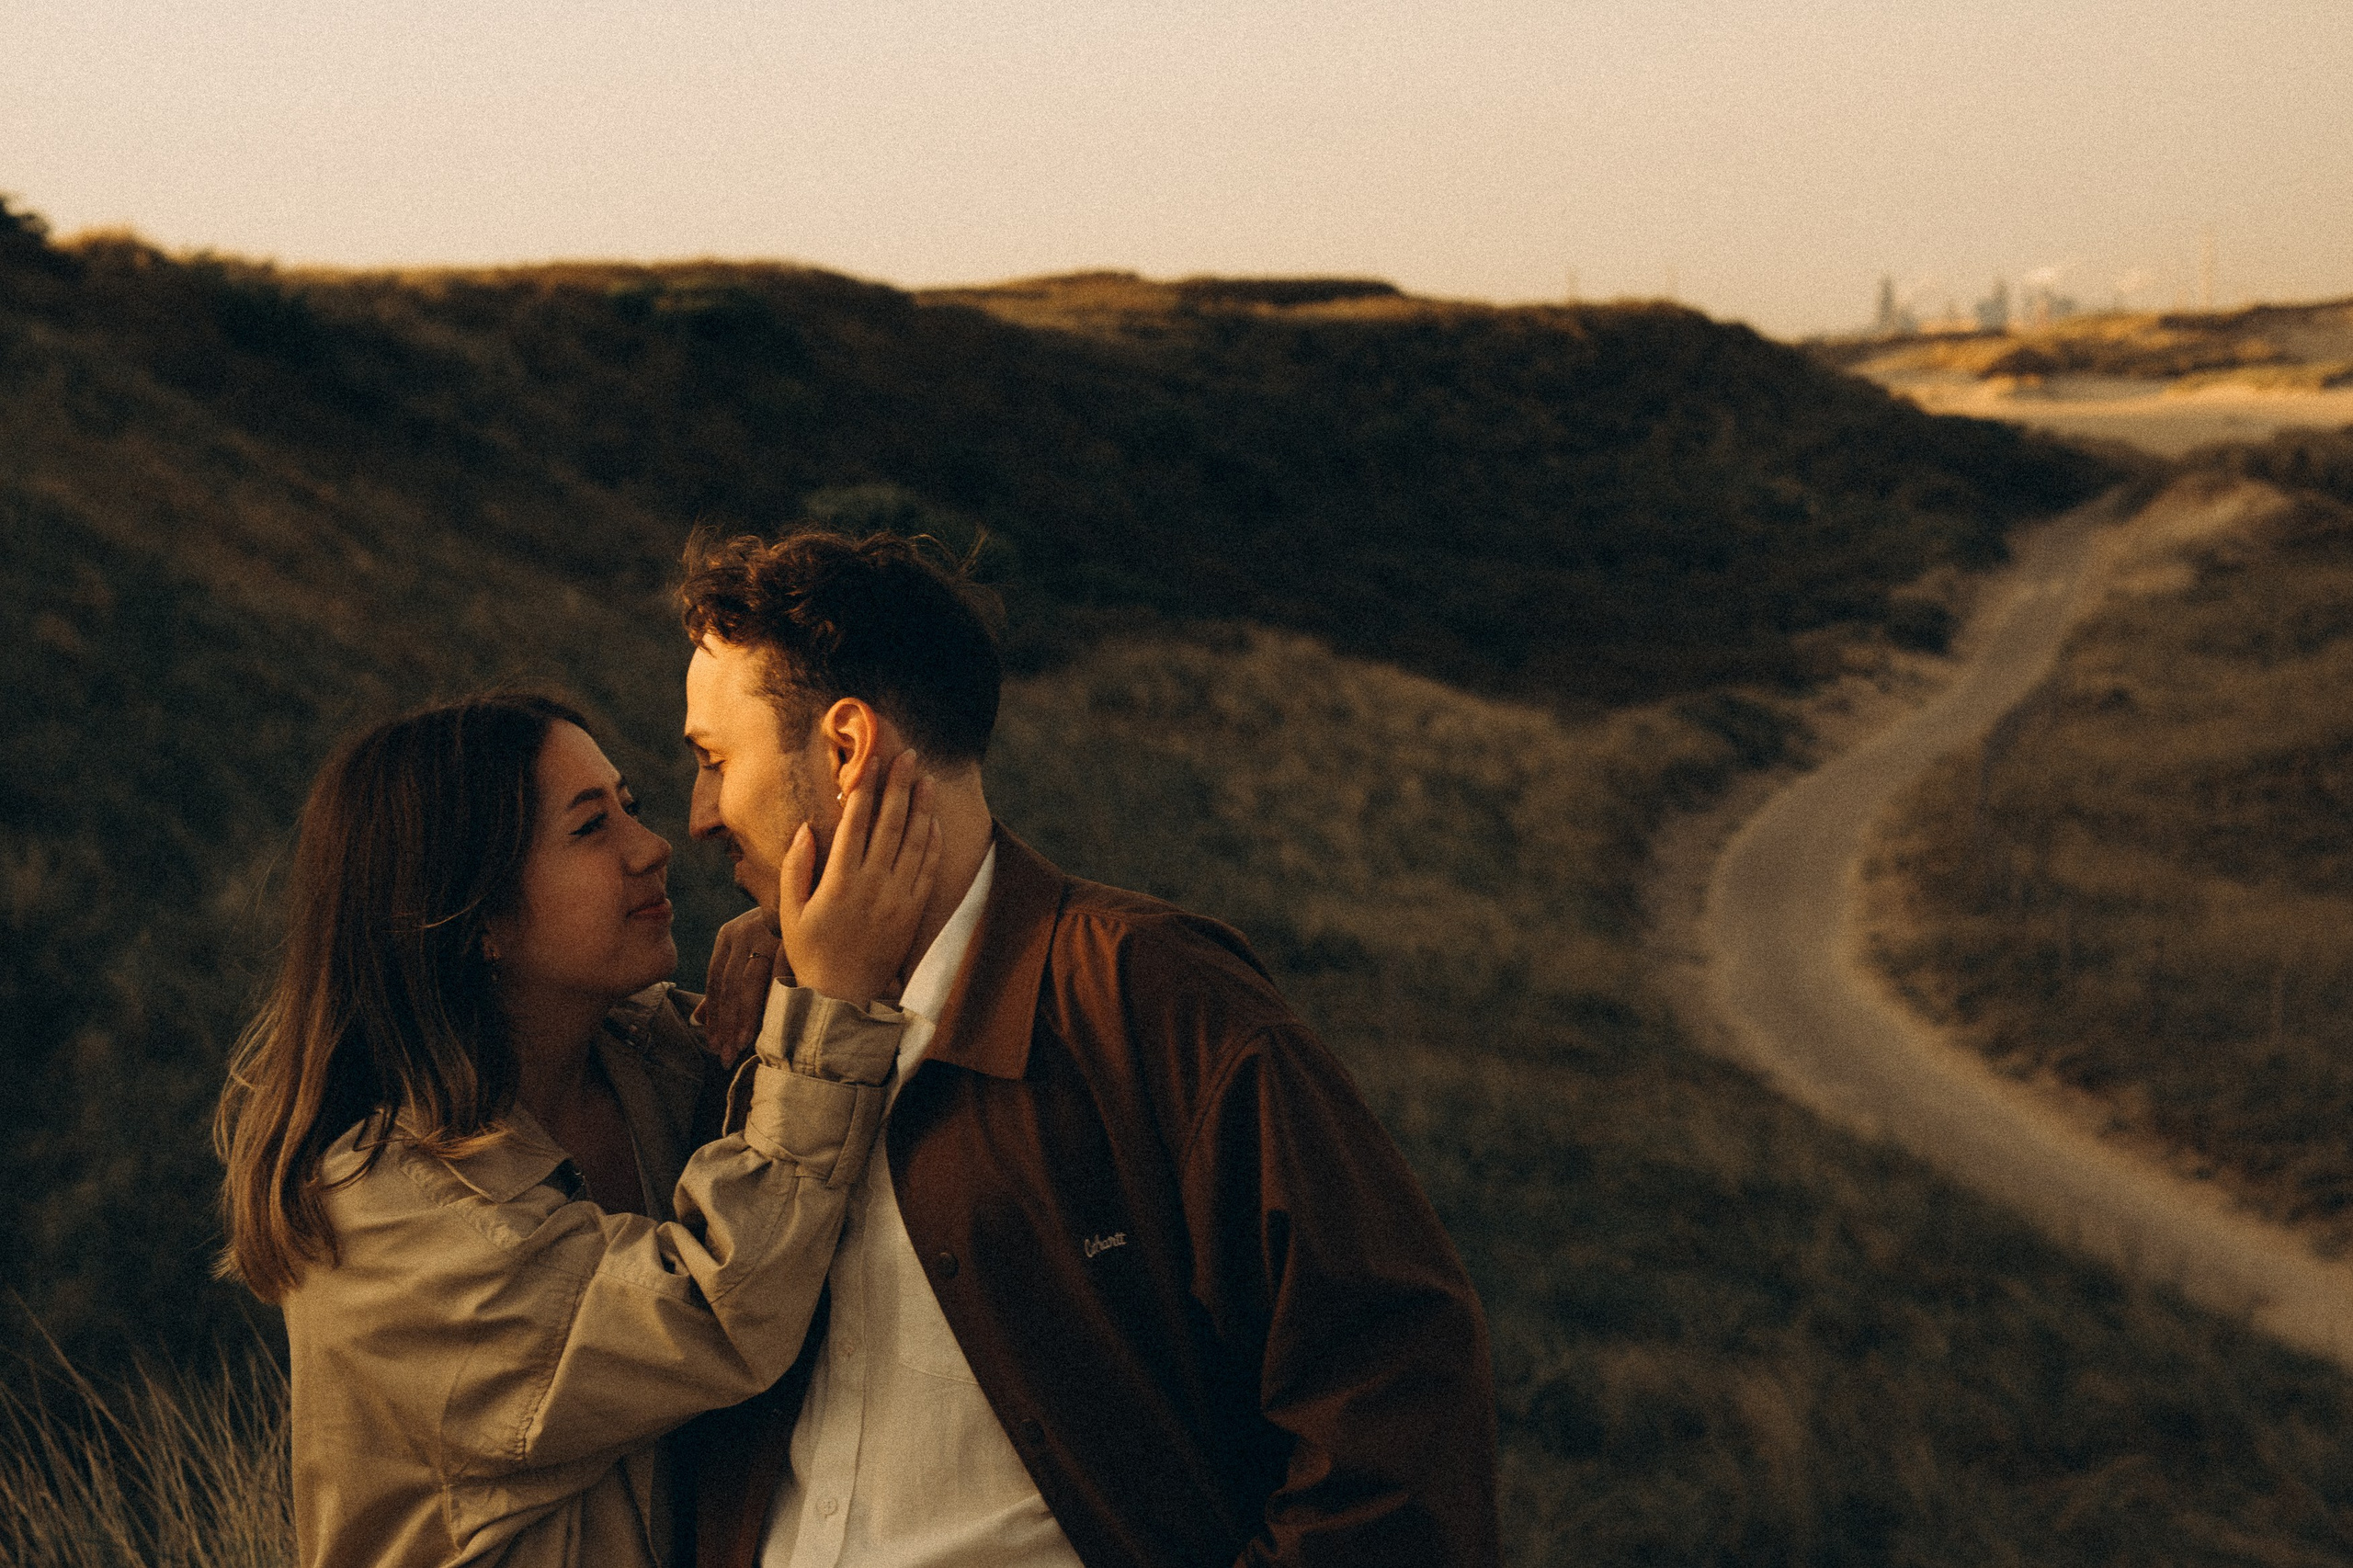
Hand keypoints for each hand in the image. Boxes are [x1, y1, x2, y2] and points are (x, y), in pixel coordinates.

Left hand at [697, 908, 781, 1068]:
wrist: (815, 895)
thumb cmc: (780, 934)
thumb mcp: (748, 953)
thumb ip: (724, 984)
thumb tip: (698, 1019)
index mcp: (728, 936)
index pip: (714, 982)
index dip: (713, 1016)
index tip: (713, 1044)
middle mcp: (742, 932)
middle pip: (727, 986)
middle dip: (725, 1024)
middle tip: (725, 1055)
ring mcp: (765, 932)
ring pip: (747, 983)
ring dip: (743, 1017)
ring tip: (740, 1045)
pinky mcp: (790, 937)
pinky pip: (778, 975)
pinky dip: (772, 1000)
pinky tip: (771, 1022)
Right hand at [779, 748, 939, 1006]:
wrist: (843, 998)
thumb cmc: (810, 952)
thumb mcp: (790, 912)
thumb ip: (796, 867)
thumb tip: (806, 827)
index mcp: (840, 881)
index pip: (855, 823)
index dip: (865, 788)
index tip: (870, 760)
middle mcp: (873, 885)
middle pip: (891, 824)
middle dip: (899, 786)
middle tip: (907, 756)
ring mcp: (898, 898)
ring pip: (915, 842)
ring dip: (922, 807)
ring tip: (925, 779)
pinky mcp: (913, 912)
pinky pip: (928, 869)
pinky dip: (933, 842)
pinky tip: (933, 820)